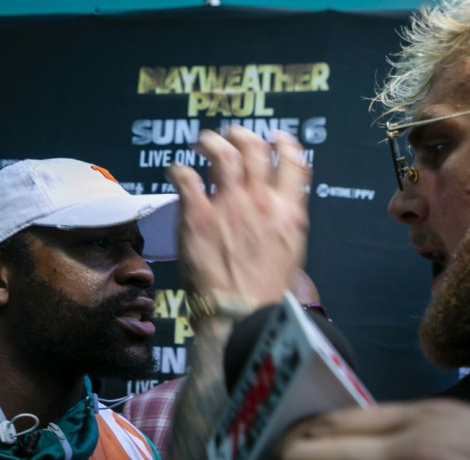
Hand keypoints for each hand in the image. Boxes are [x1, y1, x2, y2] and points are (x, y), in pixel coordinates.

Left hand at [168, 125, 310, 307]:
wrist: (239, 313)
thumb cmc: (264, 290)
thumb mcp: (290, 252)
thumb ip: (284, 221)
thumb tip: (279, 205)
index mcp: (288, 212)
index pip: (294, 162)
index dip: (284, 143)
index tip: (276, 137)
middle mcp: (261, 202)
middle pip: (254, 149)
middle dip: (242, 136)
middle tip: (231, 136)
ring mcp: (229, 206)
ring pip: (222, 153)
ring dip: (211, 142)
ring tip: (203, 141)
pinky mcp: (198, 216)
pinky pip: (186, 177)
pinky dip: (179, 169)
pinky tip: (176, 170)